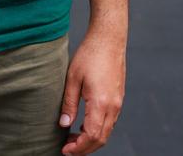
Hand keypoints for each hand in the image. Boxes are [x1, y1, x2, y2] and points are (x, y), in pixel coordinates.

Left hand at [58, 28, 125, 153]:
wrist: (109, 38)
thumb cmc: (90, 54)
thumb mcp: (73, 78)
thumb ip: (69, 103)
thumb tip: (64, 124)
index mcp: (101, 103)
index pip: (92, 137)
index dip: (78, 148)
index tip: (65, 150)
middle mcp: (113, 106)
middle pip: (101, 139)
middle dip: (84, 148)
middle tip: (67, 147)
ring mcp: (118, 102)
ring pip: (107, 131)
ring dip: (92, 139)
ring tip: (73, 136)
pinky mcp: (119, 97)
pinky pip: (110, 121)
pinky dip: (98, 129)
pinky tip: (85, 124)